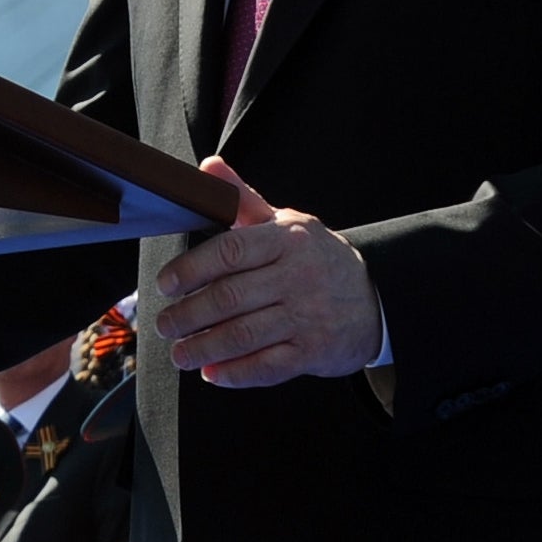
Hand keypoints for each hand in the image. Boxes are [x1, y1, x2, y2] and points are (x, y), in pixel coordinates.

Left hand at [150, 158, 383, 385]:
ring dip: (204, 348)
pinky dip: (237, 373)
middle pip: (230, 297)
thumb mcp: (286, 223)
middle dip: (189, 315)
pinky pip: (269, 366)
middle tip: (163, 324)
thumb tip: (208, 167)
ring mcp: (308, 317)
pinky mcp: (315, 352)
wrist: (378, 297)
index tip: (166, 284)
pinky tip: (212, 374)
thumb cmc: (317, 257)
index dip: (191, 268)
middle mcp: (297, 278)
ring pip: (244, 335)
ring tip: (179, 352)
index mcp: (286, 240)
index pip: (229, 251)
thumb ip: (243, 199)